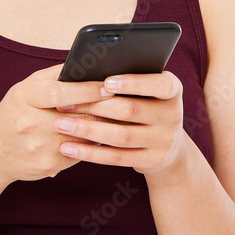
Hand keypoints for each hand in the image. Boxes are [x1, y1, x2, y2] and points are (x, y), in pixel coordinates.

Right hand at [0, 63, 114, 183]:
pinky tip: (107, 135)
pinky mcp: (48, 166)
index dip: (86, 90)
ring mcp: (38, 148)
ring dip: (104, 127)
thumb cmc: (15, 113)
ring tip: (123, 117)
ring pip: (83, 136)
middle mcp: (29, 124)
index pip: (59, 93)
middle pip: (76, 116)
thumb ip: (55, 75)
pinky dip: (95, 143)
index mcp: (23, 98)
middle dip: (104, 109)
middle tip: (127, 100)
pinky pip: (80, 152)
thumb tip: (87, 63)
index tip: (108, 86)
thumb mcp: (26, 88)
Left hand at [52, 71, 187, 176]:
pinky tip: (68, 147)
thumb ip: (127, 81)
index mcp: (172, 90)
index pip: (158, 84)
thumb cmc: (145, 106)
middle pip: (131, 110)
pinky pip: (117, 157)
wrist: (168, 146)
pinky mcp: (152, 160)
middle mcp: (173, 114)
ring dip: (88, 131)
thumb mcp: (147, 92)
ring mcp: (165, 140)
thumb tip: (86, 74)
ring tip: (60, 124)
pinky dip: (90, 153)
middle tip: (64, 104)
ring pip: (121, 136)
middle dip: (94, 107)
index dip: (134, 83)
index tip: (106, 82)